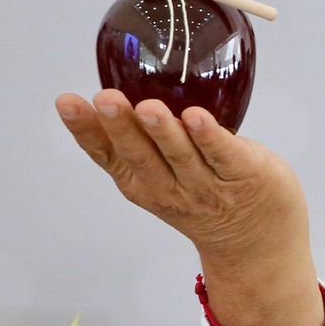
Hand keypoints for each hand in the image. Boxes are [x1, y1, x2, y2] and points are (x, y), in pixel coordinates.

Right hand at [54, 89, 323, 325]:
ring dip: (164, 132)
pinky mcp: (244, 175)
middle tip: (106, 99)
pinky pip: (224, 156)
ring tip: (148, 108)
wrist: (257, 242)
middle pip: (141, 155)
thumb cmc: (207, 194)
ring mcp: (207, 185)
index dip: (85, 129)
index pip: (106, 154)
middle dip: (122, 126)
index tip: (68, 102)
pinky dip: (210, 137)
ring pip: (181, 156)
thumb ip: (144, 140)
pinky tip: (198, 118)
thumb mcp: (162, 175)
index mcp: (142, 181)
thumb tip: (122, 83)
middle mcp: (169, 186)